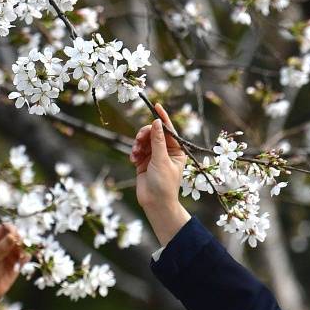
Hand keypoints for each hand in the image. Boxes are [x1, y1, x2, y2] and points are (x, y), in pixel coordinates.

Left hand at [0, 223, 24, 303]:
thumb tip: (13, 236)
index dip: (12, 229)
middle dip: (21, 238)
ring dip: (25, 248)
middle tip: (22, 244)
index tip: (16, 235)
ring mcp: (11, 252)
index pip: (5, 227)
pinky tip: (22, 261)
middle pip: (16, 234)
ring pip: (23, 244)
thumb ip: (2, 247)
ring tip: (20, 256)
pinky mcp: (17, 262)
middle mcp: (3, 243)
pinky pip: (25, 255)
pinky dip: (26, 256)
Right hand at [130, 104, 189, 244]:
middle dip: (145, 134)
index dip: (163, 117)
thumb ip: (158, 140)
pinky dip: (134, 152)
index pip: (169, 130)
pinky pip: (137, 150)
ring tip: (135, 153)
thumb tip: (157, 122)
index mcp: (176, 150)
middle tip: (139, 138)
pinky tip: (133, 160)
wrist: (155, 203)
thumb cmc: (164, 184)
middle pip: (153, 133)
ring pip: (144, 140)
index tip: (156, 106)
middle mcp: (166, 151)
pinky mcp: (144, 162)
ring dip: (138, 144)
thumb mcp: (161, 160)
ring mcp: (154, 156)